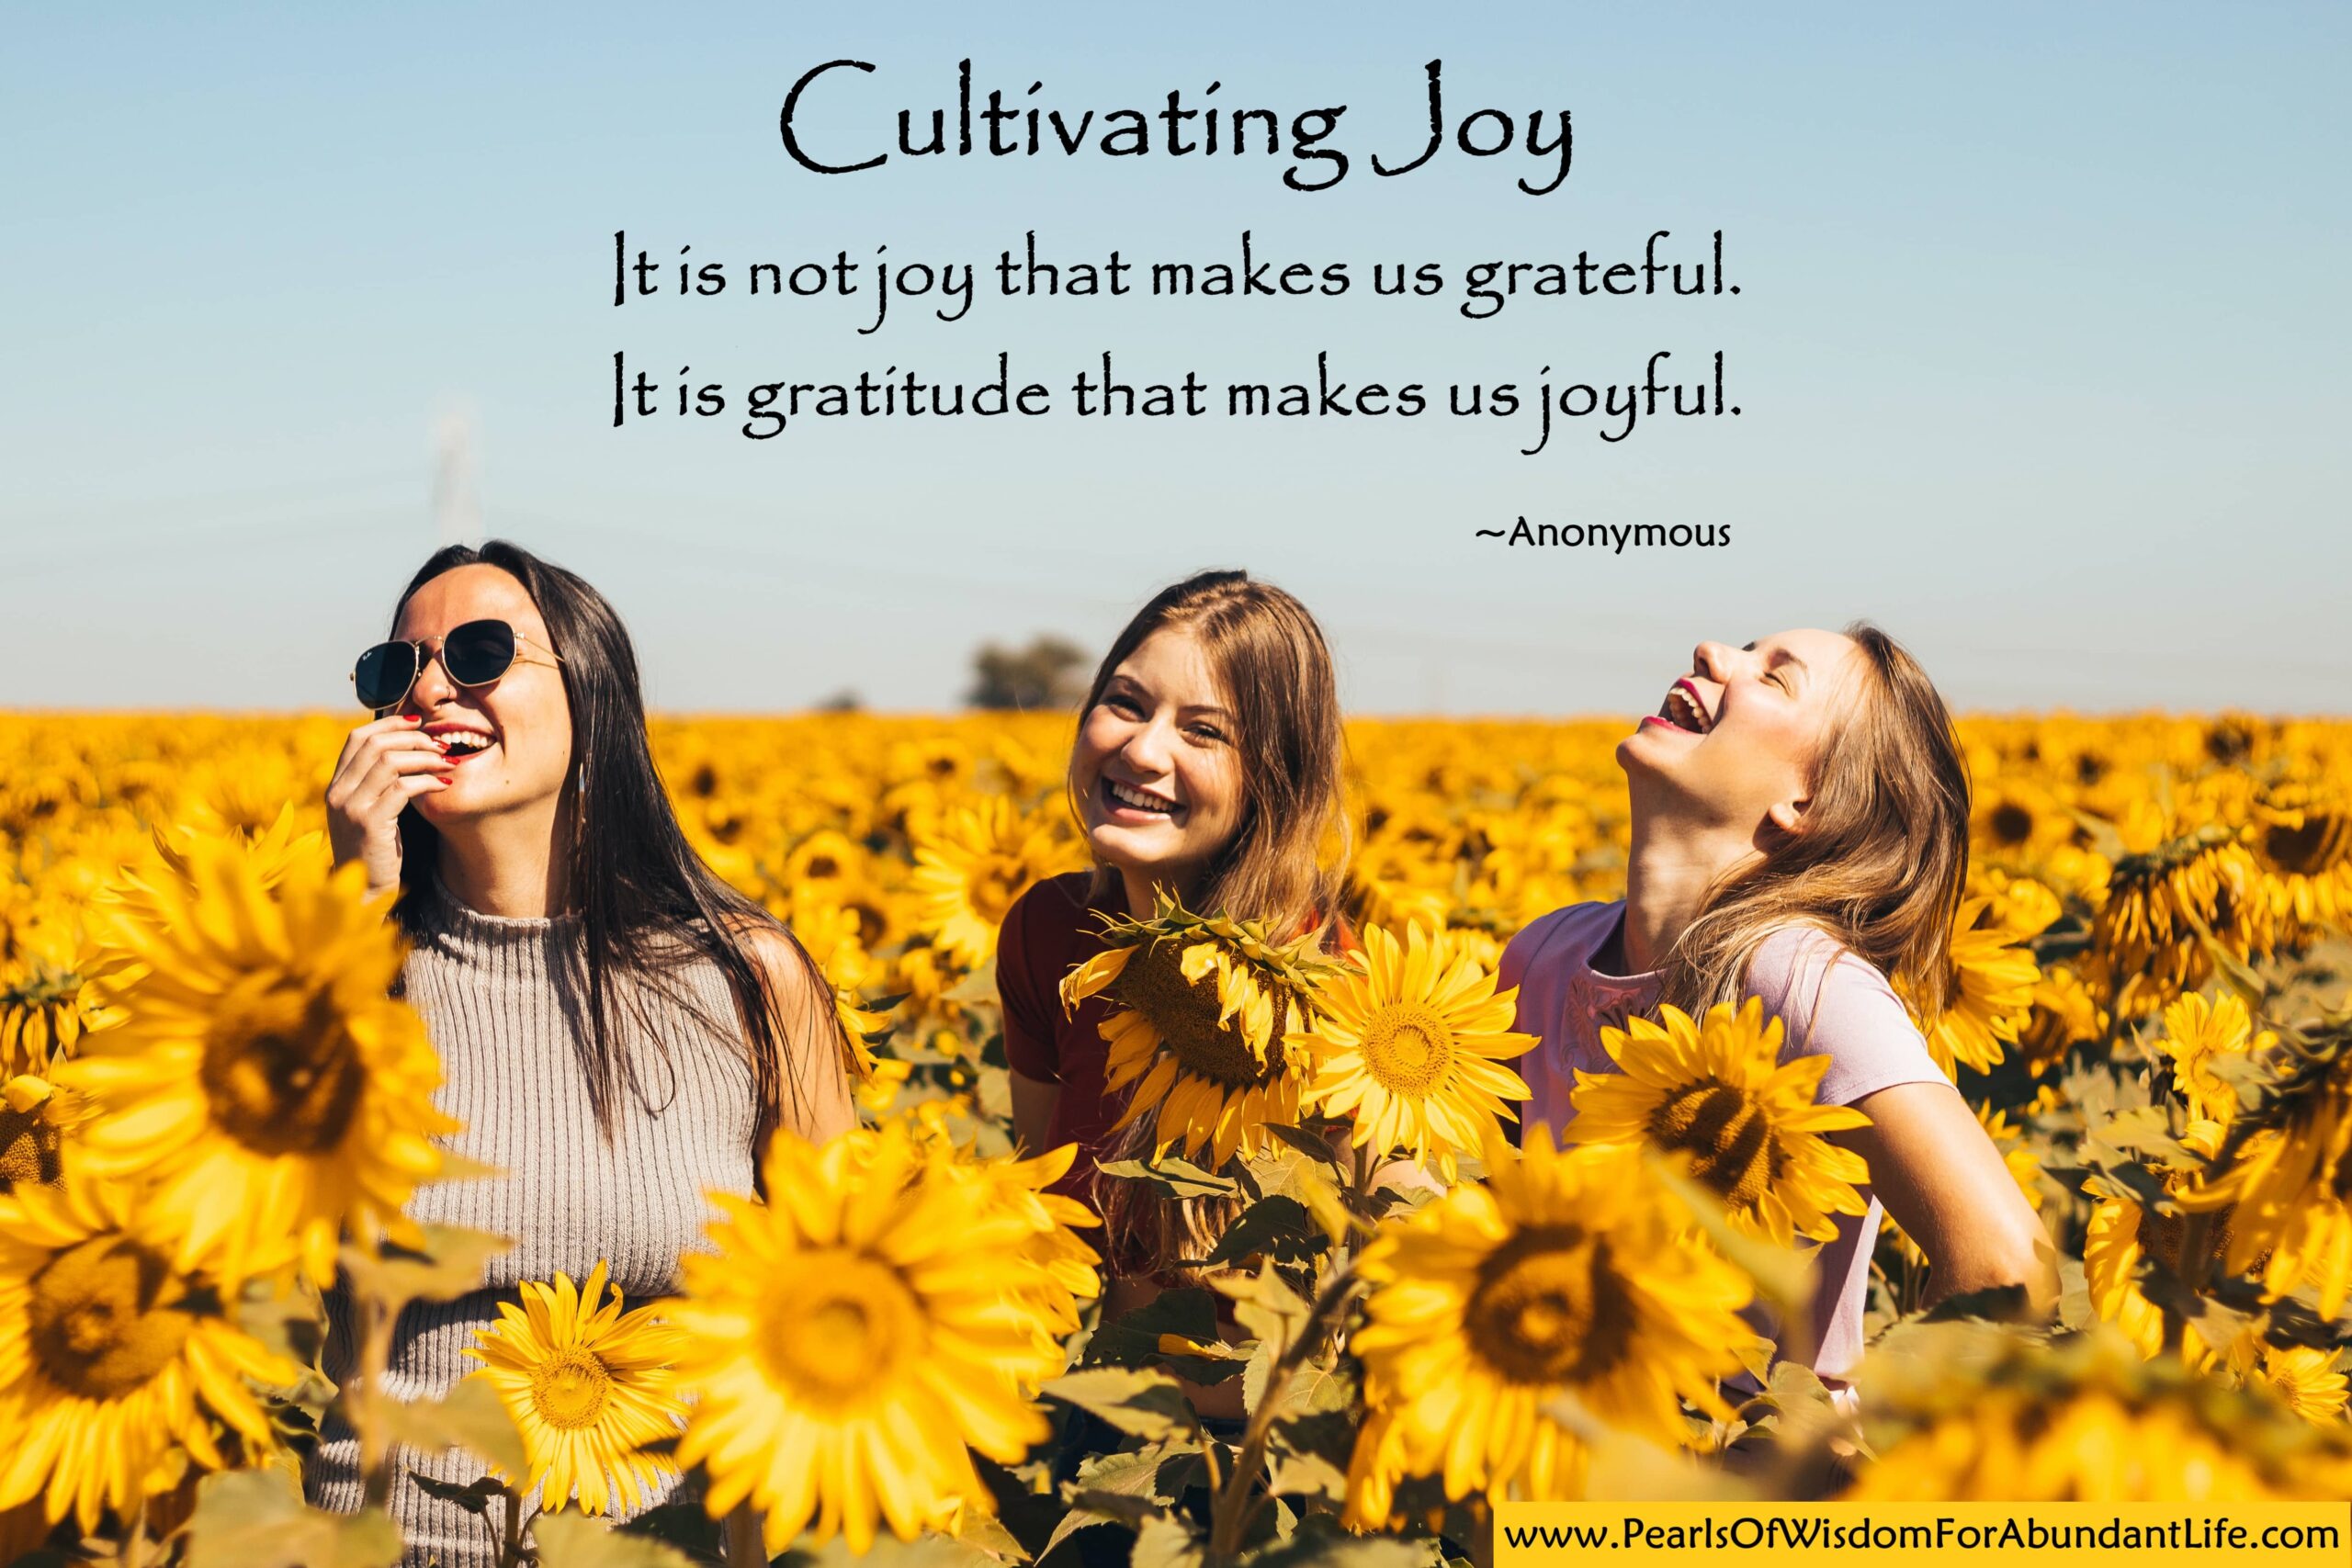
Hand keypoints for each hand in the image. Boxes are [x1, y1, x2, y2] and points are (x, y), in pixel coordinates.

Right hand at [325, 714, 451, 898]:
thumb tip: (408, 749)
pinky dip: (427, 781)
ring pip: (390, 761)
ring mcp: (350, 807)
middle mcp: (337, 792)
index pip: (358, 737)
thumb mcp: (371, 810)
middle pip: (376, 744)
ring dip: (425, 757)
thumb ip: (379, 783)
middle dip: (414, 738)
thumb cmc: (376, 850)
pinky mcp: (369, 823)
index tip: (420, 723)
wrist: (363, 892)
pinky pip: (402, 788)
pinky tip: (444, 784)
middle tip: (442, 744)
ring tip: (448, 762)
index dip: (390, 723)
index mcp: (336, 785)